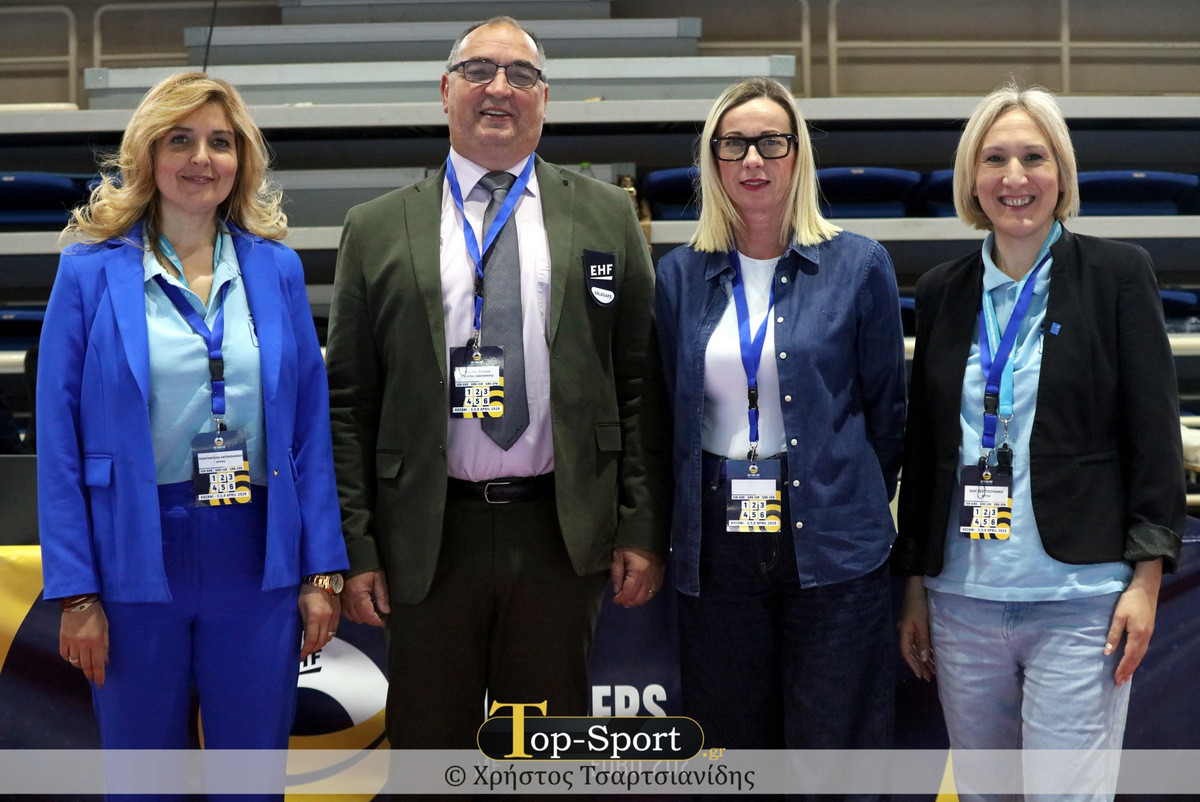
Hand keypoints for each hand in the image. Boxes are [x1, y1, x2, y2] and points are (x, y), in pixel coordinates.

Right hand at [60, 602, 108, 687]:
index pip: (98, 664)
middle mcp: (83, 644)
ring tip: (85, 666)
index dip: (99, 676)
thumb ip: (105, 645)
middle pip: (86, 666)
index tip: (100, 684)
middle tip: (93, 678)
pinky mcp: (62, 639)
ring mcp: (71, 642)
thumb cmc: (96, 614)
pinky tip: (74, 657)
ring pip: (74, 662)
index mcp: (96, 641)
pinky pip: (65, 655)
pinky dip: (69, 659)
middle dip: (90, 674)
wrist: (79, 602)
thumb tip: (105, 661)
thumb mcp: (106, 628)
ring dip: (81, 666)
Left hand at [298, 584, 340, 660]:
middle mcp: (326, 619)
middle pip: (322, 641)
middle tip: (306, 652)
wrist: (323, 578)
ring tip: (312, 645)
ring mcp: (334, 617)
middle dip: (313, 649)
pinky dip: (327, 636)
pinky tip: (321, 635)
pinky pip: (334, 631)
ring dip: (321, 643)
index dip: (306, 650)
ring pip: (329, 637)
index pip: (311, 640)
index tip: (301, 656)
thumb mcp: (300, 607)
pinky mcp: (338, 615)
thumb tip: (305, 635)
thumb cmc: (307, 591)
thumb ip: (304, 622)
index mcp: (315, 617)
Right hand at [341, 569, 389, 626]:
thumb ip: (382, 595)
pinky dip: (354, 614)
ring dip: (362, 617)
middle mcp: (348, 601)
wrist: (351, 558)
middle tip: (379, 612)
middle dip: (370, 619)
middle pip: (360, 619)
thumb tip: (386, 611)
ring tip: (370, 608)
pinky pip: (346, 613)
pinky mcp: (339, 599)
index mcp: (359, 595)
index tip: (384, 621)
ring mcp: (342, 600)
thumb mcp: (379, 578)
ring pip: (352, 617)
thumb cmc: (367, 567)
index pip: (368, 616)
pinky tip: (361, 607)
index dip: (377, 621)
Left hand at [610, 546, 663, 607]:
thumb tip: (617, 590)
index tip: (614, 599)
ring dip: (637, 601)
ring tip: (628, 601)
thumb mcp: (619, 555)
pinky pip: (654, 591)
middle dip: (628, 602)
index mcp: (638, 572)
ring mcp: (656, 578)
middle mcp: (649, 578)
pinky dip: (646, 597)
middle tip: (620, 601)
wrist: (649, 533)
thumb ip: (617, 573)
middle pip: (639, 598)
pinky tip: (640, 596)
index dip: (620, 599)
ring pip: (647, 597)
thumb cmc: (631, 543)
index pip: (629, 593)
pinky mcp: (660, 576)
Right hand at [898, 576, 934, 680]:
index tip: (921, 676)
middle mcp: (905, 631)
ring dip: (924, 658)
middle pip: (911, 652)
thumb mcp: (922, 623)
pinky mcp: (916, 622)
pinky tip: (932, 654)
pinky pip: (919, 640)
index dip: (913, 665)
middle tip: (929, 677)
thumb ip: (923, 641)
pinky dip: (925, 649)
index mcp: (904, 632)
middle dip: (920, 665)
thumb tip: (923, 659)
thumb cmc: (919, 603)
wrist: (917, 585)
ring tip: (933, 669)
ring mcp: (910, 627)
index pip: (906, 653)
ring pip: (916, 647)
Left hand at [1107, 558, 1162, 686]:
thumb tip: (1108, 652)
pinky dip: (1136, 659)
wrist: (1146, 590)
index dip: (1122, 668)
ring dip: (1132, 667)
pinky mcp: (1148, 632)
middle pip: (1136, 659)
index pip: (1128, 657)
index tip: (1116, 679)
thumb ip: (1114, 634)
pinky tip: (1132, 662)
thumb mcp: (1118, 616)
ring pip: (1140, 656)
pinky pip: (1142, 650)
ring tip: (1125, 677)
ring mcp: (1148, 636)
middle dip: (1127, 672)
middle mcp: (1145, 638)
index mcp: (1138, 635)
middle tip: (1119, 683)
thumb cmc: (1129, 601)